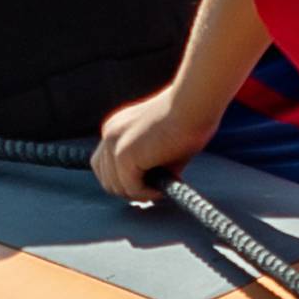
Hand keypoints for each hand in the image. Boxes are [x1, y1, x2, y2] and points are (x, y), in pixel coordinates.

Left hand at [93, 89, 210, 202]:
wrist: (194, 104)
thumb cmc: (189, 121)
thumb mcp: (162, 145)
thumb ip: (150, 165)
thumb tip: (152, 189)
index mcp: (116, 127)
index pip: (104, 165)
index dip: (122, 180)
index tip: (144, 185)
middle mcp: (109, 134)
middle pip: (105, 179)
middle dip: (128, 191)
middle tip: (152, 191)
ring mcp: (113, 144)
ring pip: (116, 187)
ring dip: (138, 194)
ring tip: (160, 189)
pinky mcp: (123, 154)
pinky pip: (130, 187)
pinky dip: (146, 193)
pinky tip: (161, 189)